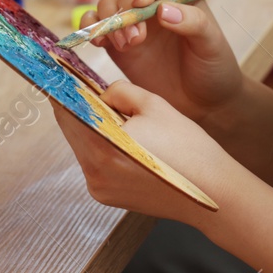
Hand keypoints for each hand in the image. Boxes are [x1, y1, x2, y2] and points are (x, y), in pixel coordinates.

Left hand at [51, 81, 233, 221]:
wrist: (214, 193)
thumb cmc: (188, 148)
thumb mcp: (153, 104)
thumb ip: (118, 91)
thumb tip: (101, 94)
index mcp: (103, 145)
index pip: (67, 111)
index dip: (63, 90)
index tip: (58, 75)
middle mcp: (95, 172)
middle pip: (71, 129)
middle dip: (79, 108)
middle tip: (89, 90)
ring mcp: (99, 188)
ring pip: (82, 146)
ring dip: (91, 129)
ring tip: (116, 117)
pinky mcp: (107, 197)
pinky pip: (94, 164)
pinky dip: (101, 148)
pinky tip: (123, 141)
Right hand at [81, 0, 243, 128]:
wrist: (203, 104)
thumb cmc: (214, 69)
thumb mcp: (211, 44)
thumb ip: (193, 23)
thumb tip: (163, 10)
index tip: (140, 3)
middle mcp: (152, 6)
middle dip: (125, 12)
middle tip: (135, 39)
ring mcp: (133, 25)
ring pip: (108, 8)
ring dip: (108, 21)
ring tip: (124, 46)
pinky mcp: (118, 45)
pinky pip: (97, 28)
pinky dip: (91, 29)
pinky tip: (98, 41)